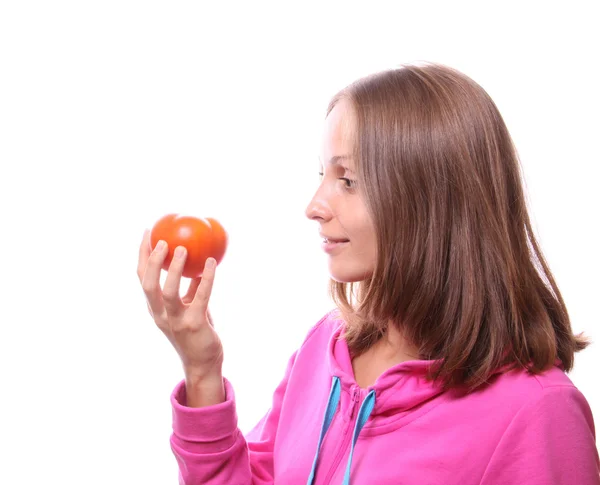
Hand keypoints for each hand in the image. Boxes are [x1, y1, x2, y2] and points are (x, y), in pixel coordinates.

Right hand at [137, 230, 223, 380]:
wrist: (203, 363)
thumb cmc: (196, 332)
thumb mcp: (190, 307)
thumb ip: (191, 287)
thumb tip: (200, 260)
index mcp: (155, 309)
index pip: (142, 278)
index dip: (142, 255)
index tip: (147, 233)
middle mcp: (160, 315)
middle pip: (148, 284)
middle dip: (152, 261)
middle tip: (162, 239)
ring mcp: (175, 321)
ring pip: (168, 292)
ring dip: (173, 269)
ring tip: (183, 248)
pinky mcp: (194, 325)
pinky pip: (201, 297)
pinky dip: (207, 278)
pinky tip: (212, 263)